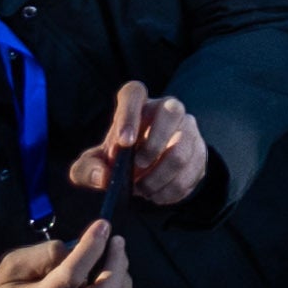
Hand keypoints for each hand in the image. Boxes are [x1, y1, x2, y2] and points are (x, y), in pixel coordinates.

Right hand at [0, 223, 130, 287]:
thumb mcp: (11, 265)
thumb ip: (44, 254)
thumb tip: (79, 250)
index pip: (72, 276)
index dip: (92, 247)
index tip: (103, 226)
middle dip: (118, 263)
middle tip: (116, 243)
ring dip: (124, 284)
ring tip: (117, 264)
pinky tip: (105, 287)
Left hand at [81, 81, 205, 213]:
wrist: (147, 171)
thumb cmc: (117, 159)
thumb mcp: (95, 164)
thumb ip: (88, 170)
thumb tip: (102, 176)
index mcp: (137, 104)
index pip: (134, 93)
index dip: (129, 115)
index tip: (123, 143)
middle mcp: (166, 108)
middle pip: (171, 112)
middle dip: (153, 146)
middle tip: (137, 169)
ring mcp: (187, 127)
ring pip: (182, 149)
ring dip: (159, 177)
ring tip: (144, 189)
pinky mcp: (200, 150)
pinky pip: (191, 171)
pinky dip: (171, 190)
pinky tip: (157, 194)